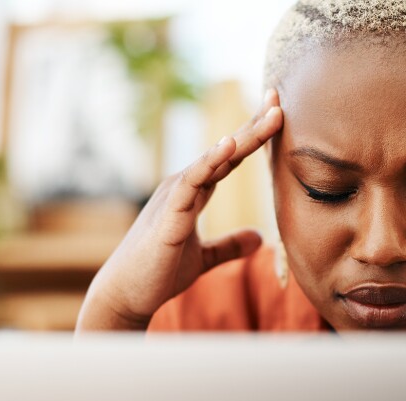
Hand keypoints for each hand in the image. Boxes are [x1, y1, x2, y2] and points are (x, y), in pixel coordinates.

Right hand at [76, 89, 283, 330]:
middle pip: (226, 150)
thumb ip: (230, 245)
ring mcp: (175, 197)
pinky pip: (191, 181)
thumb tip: (260, 239)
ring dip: (244, 137)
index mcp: (193, 192)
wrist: (126, 296)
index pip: (229, 158)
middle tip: (279, 98)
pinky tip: (228, 144)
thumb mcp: (204, 258)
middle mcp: (184, 186)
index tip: (277, 112)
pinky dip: (209, 161)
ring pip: (214, 159)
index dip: (253, 135)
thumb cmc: (159, 273)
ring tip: (270, 115)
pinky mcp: (169, 214)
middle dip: (254, 124)